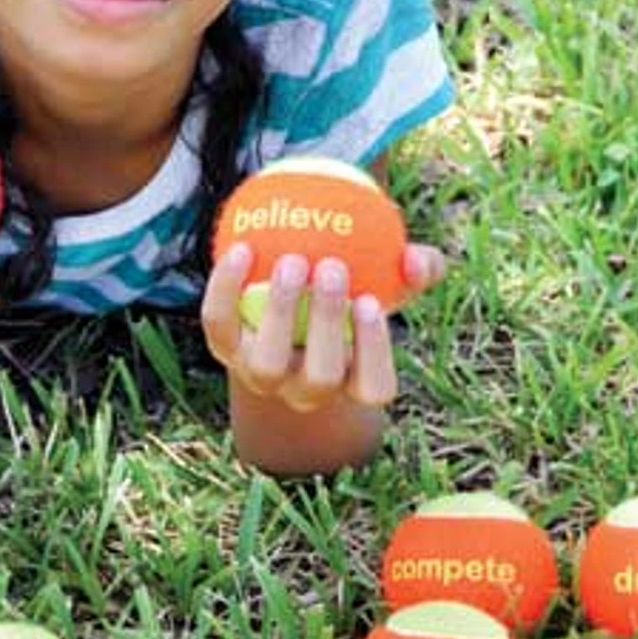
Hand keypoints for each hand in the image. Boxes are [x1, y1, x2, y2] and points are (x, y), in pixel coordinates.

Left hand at [200, 243, 444, 412]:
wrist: (276, 307)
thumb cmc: (345, 297)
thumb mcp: (383, 284)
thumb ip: (411, 271)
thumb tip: (416, 258)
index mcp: (350, 380)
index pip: (373, 388)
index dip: (373, 352)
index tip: (370, 299)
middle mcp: (304, 389)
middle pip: (320, 377)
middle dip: (327, 323)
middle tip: (332, 266)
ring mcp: (261, 376)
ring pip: (268, 365)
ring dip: (282, 311)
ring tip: (293, 262)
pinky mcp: (224, 349)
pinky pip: (220, 323)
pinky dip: (226, 287)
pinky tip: (243, 249)